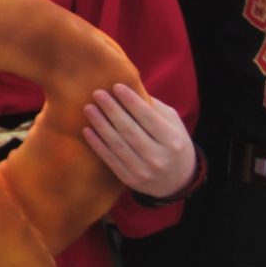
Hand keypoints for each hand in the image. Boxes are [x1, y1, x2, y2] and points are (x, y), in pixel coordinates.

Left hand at [82, 85, 197, 199]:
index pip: (147, 117)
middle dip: (111, 110)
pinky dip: (97, 144)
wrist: (178, 180)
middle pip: (129, 130)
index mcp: (172, 140)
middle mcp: (158, 157)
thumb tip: (129, 88)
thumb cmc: (173, 143)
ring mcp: (143, 170)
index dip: (131, 101)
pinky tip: (87, 130)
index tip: (116, 86)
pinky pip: (110, 159)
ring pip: (117, 144)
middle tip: (97, 93)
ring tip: (88, 108)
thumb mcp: (173, 123)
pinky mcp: (130, 179)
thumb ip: (153, 108)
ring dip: (100, 125)